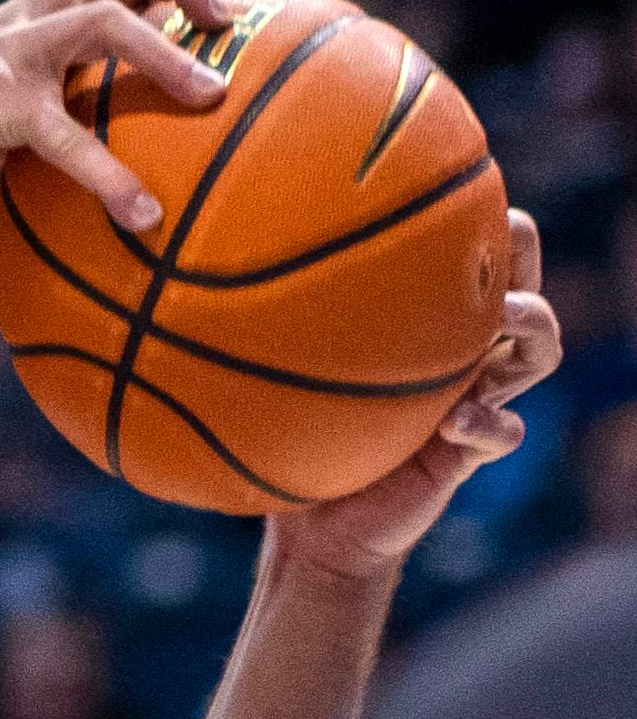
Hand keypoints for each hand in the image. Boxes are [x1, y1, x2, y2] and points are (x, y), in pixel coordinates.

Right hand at [0, 0, 234, 274]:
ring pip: (107, 27)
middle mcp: (12, 32)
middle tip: (231, 22)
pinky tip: (144, 215)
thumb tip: (10, 208)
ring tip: (216, 100)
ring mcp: (4, 64)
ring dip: (168, 57)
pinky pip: (69, 136)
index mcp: (11, 32)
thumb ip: (10, 148)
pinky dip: (111, 176)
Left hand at [264, 208, 557, 584]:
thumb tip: (182, 263)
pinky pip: (504, 432)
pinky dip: (491, 424)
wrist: (311, 524)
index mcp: (419, 328)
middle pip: (520, 289)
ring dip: (532, 329)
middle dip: (524, 258)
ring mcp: (473, 400)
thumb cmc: (287, 436)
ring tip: (505, 320)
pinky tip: (459, 424)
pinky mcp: (469, 452)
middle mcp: (456, 355)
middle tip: (506, 236)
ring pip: (536, 354)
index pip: (462, 263)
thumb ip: (253, 330)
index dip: (473, 225)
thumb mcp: (269, 377)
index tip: (461, 193)